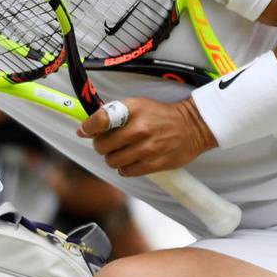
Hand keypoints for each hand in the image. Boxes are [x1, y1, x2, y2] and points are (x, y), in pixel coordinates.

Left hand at [77, 97, 215, 176]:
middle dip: (101, 145)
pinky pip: (126, 172)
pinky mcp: (154, 164)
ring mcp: (147, 148)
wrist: (192, 126)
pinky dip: (125, 168)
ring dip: (113, 158)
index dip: (88, 127)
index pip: (100, 120)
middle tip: (109, 143)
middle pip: (102, 145)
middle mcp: (139, 128)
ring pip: (112, 161)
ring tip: (122, 152)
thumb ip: (112, 114)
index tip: (85, 130)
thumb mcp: (138, 105)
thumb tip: (84, 129)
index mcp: (132, 109)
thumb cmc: (160, 116)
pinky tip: (132, 160)